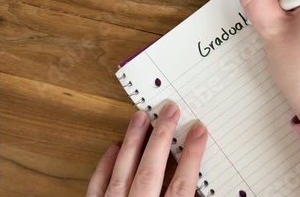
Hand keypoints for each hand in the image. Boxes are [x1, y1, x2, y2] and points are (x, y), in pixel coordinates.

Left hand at [87, 103, 207, 196]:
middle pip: (151, 170)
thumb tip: (202, 189)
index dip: (192, 155)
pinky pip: (97, 187)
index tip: (198, 130)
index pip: (181, 184)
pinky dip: (105, 167)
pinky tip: (113, 149)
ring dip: (132, 142)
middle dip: (162, 137)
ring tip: (140, 117)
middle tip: (170, 111)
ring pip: (122, 172)